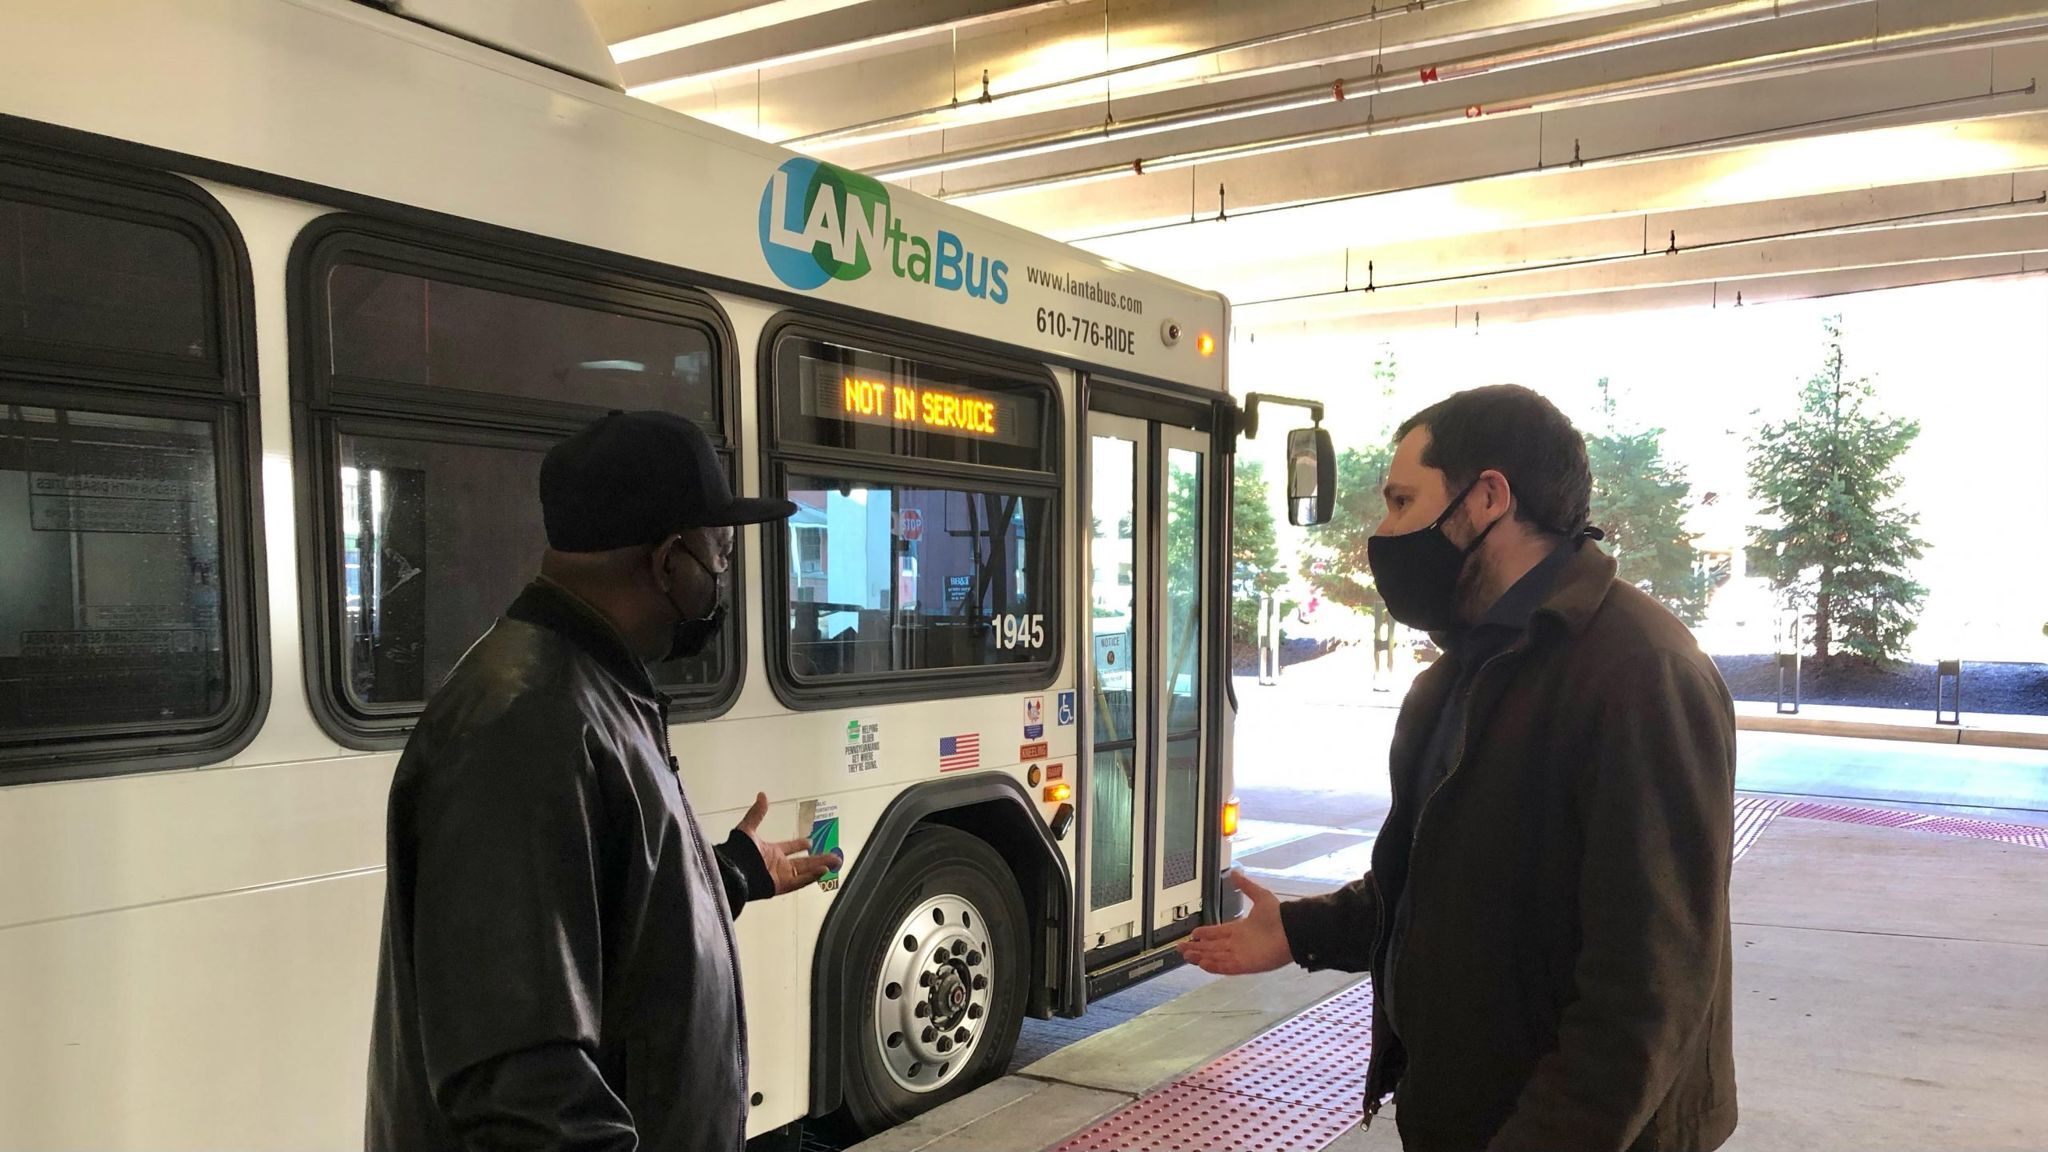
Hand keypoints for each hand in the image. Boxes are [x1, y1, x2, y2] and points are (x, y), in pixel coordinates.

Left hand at [736, 792, 842, 895]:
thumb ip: (757, 813)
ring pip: (806, 872)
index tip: (810, 842)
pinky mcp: (781, 886)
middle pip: (803, 862)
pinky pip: (799, 882)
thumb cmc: (738, 851)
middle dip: (819, 859)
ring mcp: (780, 876)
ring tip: (836, 863)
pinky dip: (811, 877)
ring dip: (820, 867)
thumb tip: (762, 795)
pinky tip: (823, 871)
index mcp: (771, 852)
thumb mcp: (748, 828)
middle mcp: (778, 865)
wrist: (733, 870)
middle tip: (834, 856)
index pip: (789, 848)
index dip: (799, 845)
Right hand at [1176, 871, 1293, 974]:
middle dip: (1197, 947)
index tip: (1194, 934)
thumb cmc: (1279, 915)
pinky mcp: (1246, 964)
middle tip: (1181, 947)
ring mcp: (1241, 955)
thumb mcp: (1260, 896)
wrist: (1292, 929)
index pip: (1218, 933)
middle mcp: (1239, 943)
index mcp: (1241, 929)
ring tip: (1186, 956)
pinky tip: (1202, 964)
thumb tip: (1235, 873)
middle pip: (1213, 947)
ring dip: (1201, 957)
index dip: (1205, 934)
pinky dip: (1214, 966)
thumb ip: (1246, 886)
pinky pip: (1226, 967)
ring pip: (1216, 957)